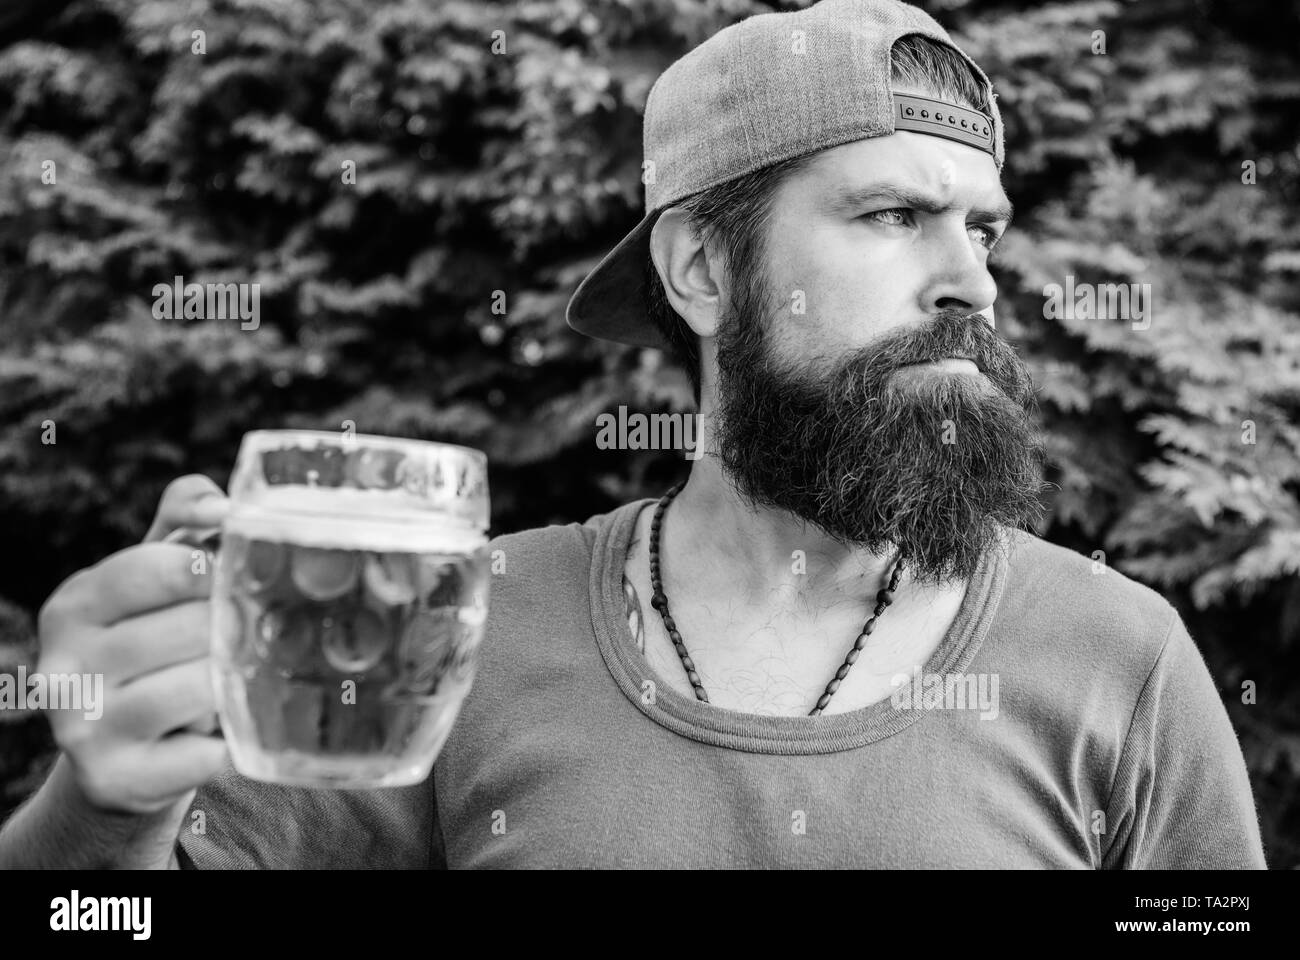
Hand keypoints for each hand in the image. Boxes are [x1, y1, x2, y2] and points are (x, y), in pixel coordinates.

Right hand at [36, 474, 233, 814]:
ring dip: (235, 681)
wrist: (124, 752)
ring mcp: (84, 728)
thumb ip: (185, 519)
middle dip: (234, 628)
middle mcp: (67, 666)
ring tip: (243, 677)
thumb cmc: (158, 641)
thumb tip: (224, 505)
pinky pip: (201, 755)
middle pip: (186, 628)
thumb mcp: (157, 575)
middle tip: (256, 633)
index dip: (209, 568)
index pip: (151, 567)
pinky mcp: (115, 780)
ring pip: (196, 688)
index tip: (237, 575)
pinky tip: (231, 732)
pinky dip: (229, 742)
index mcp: (76, 605)